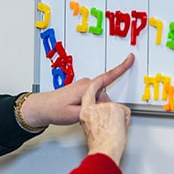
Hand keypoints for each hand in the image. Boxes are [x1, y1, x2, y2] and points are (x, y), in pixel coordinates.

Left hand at [19, 53, 133, 127]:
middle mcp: (86, 84)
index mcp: (87, 87)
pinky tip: (80, 111)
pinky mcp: (80, 90)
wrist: (43, 107)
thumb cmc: (56, 109)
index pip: (108, 77)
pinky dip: (91, 105)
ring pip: (99, 98)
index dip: (122, 68)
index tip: (131, 58)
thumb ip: (93, 111)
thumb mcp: (76, 115)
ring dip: (95, 107)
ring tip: (80, 114)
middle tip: (86, 116)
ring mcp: (83, 86)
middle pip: (105, 96)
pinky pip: (92, 97)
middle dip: (102, 107)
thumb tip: (103, 109)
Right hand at [79, 75, 130, 164]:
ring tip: (115, 130)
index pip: (89, 93)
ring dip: (119, 118)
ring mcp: (104, 106)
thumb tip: (102, 117)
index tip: (98, 81)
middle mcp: (93, 107)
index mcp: (85, 112)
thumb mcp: (90, 129)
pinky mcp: (115, 107)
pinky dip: (126, 120)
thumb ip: (94, 118)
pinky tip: (120, 128)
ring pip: (117, 108)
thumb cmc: (99, 144)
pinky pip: (126, 111)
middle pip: (107, 101)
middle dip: (113, 111)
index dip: (95, 85)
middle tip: (113, 125)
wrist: (104, 149)